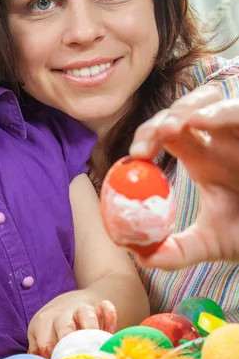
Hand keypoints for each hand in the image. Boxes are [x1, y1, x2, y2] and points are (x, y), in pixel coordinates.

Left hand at [27, 291, 116, 358]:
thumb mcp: (38, 335)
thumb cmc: (51, 326)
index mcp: (43, 322)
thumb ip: (36, 352)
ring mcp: (80, 309)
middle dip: (70, 342)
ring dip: (91, 329)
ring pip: (86, 314)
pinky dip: (109, 317)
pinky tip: (110, 332)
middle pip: (65, 326)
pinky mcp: (97, 306)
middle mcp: (62, 315)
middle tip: (76, 358)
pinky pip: (105, 307)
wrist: (68, 302)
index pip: (46, 344)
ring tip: (96, 346)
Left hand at [129, 85, 238, 268]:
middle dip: (163, 119)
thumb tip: (142, 257)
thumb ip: (178, 250)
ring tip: (172, 127)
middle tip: (148, 143)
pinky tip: (201, 122)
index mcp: (202, 158)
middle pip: (183, 110)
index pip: (165, 134)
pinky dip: (223, 113)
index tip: (135, 156)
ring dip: (189, 109)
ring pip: (213, 101)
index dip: (146, 136)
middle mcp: (220, 140)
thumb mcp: (214, 243)